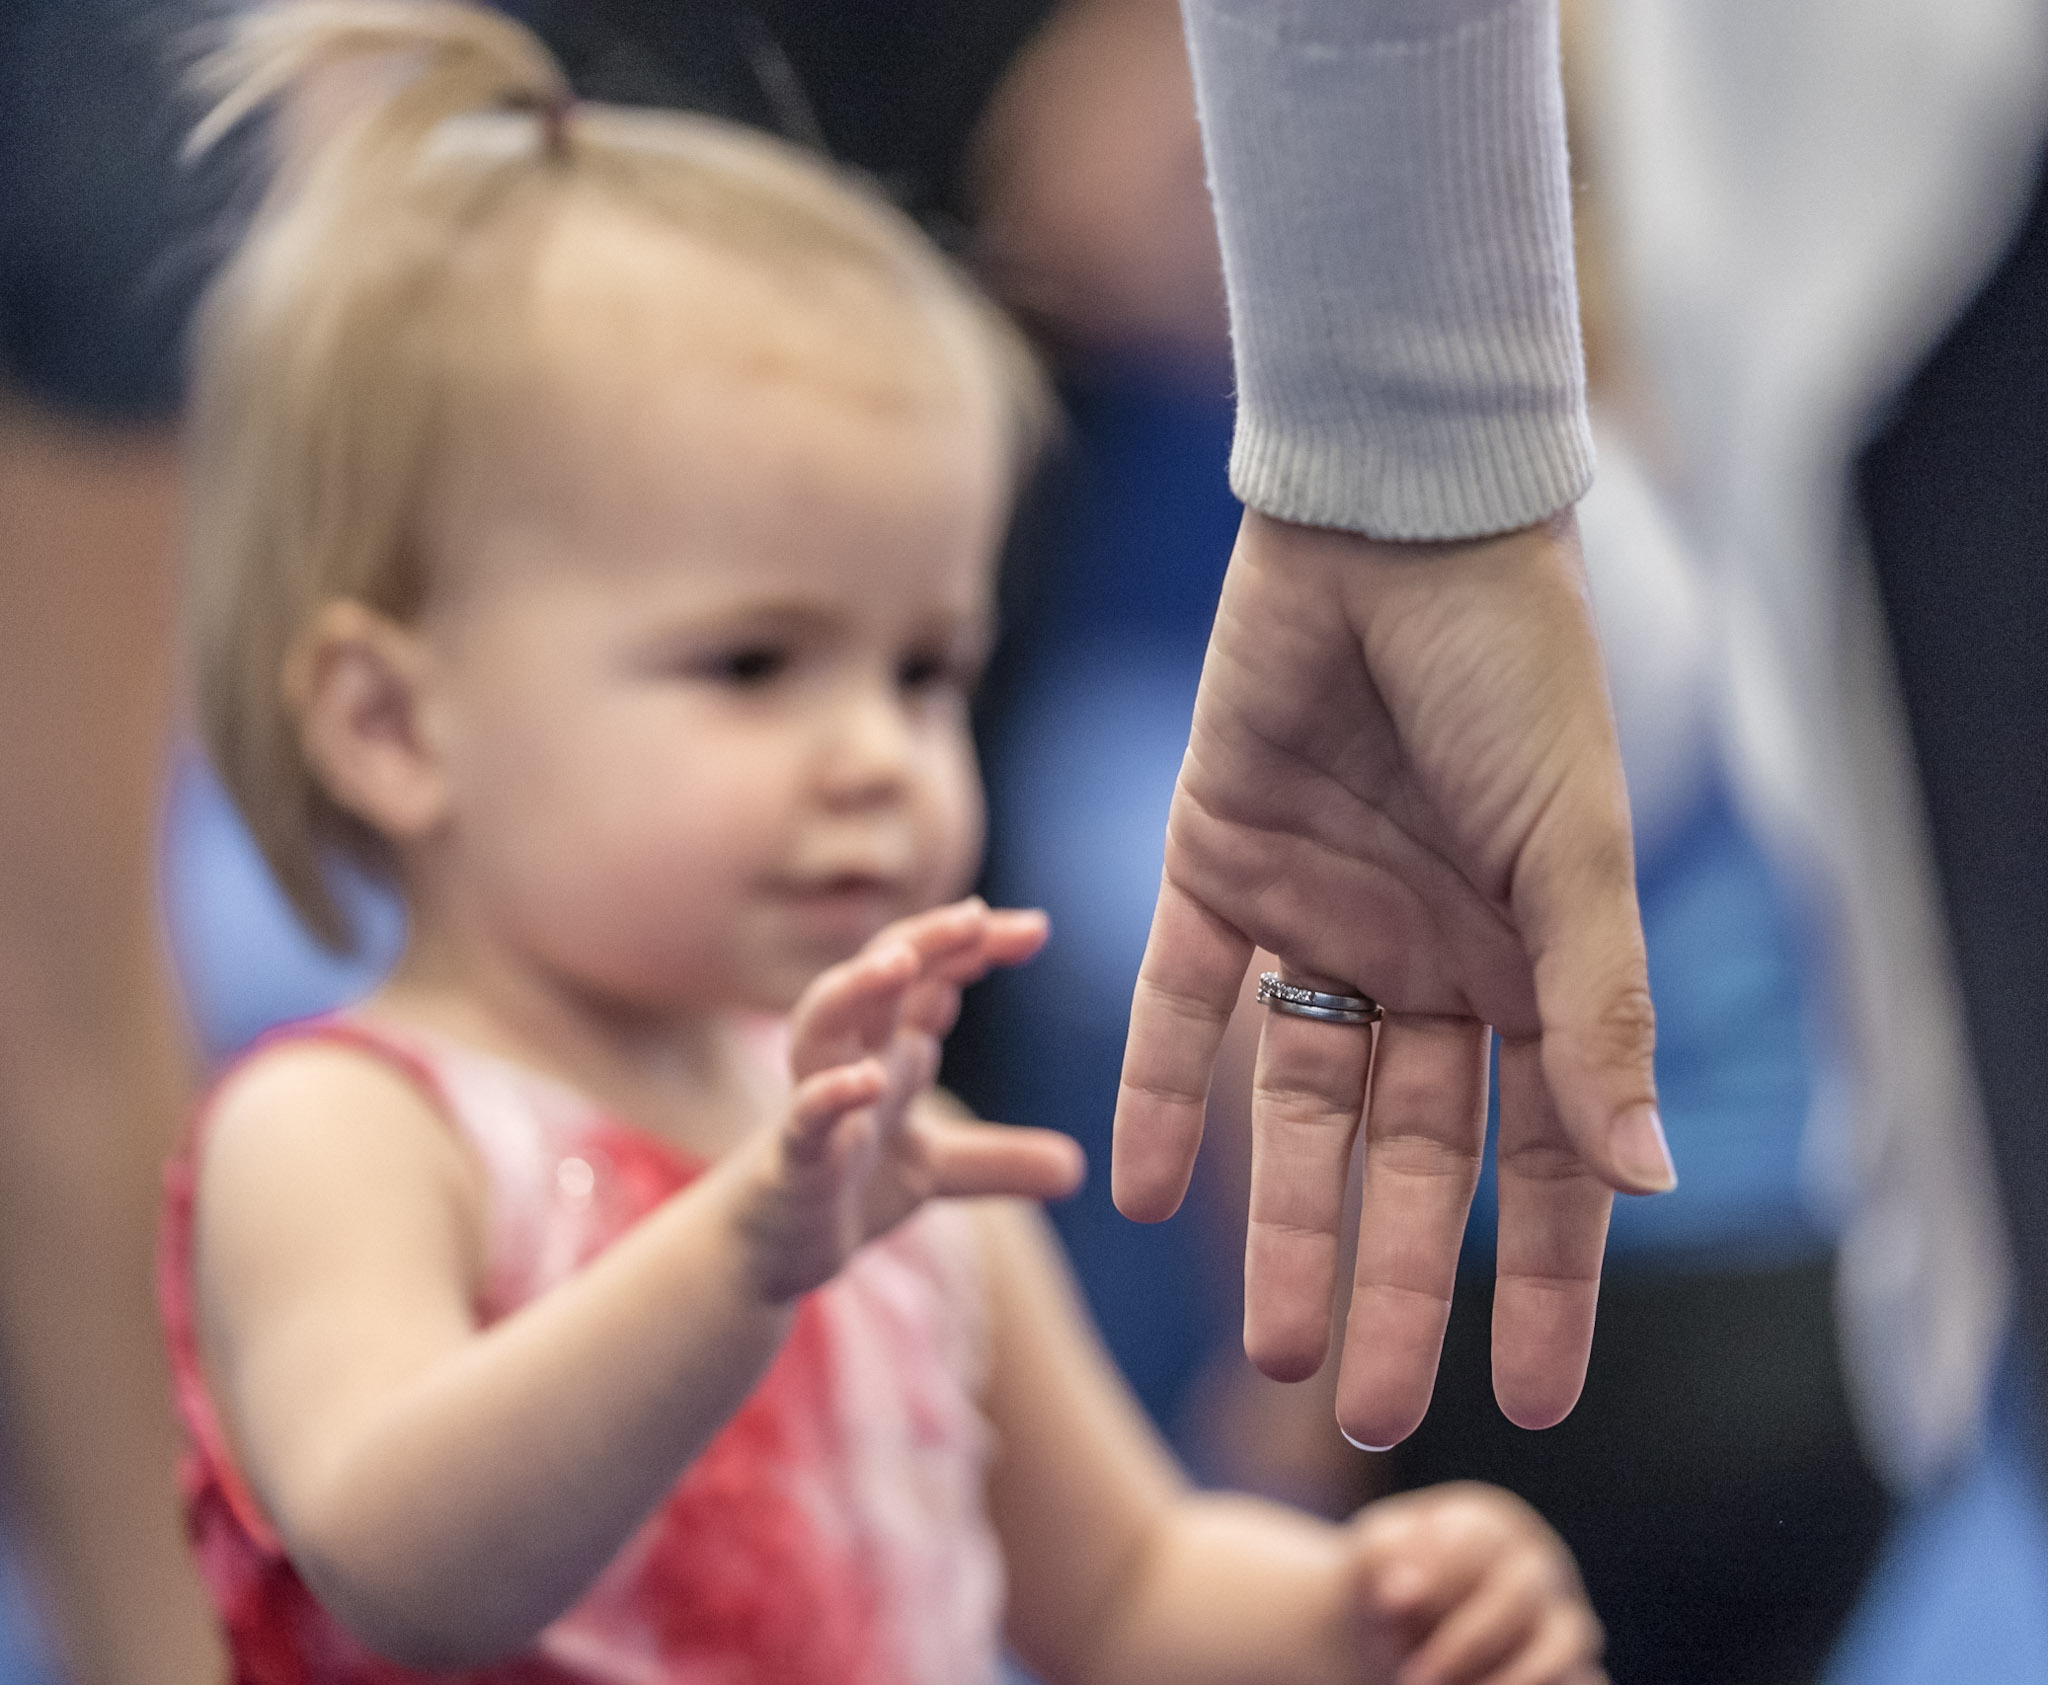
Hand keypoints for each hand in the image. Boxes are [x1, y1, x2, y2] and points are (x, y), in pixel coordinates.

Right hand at [735, 898, 1084, 1302]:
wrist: (768, 1251)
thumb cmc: (844, 1190)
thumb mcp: (936, 1172)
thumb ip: (1001, 1161)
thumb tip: (1077, 1169)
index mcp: (885, 1049)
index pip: (929, 974)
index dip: (973, 946)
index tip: (1034, 928)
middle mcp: (849, 1059)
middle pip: (878, 975)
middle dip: (923, 939)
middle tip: (976, 915)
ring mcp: (814, 1101)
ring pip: (821, 1023)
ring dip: (858, 987)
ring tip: (902, 962)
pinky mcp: (792, 1158)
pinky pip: (804, 1116)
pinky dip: (831, 1095)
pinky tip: (866, 1083)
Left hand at [1114, 510, 1669, 1446]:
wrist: (1391, 520)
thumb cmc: (1513, 673)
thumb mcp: (1573, 852)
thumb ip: (1594, 1009)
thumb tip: (1646, 1181)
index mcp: (1530, 964)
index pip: (1541, 1159)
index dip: (1539, 1280)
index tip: (1529, 1403)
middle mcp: (1425, 960)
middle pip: (1410, 1158)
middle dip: (1397, 1282)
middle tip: (1372, 1414)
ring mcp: (1319, 922)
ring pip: (1295, 1106)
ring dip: (1281, 1224)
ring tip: (1269, 1347)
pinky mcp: (1211, 870)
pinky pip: (1181, 1008)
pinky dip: (1163, 1095)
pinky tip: (1144, 1195)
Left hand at [1349, 1485, 1604, 1684]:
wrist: (1399, 1627)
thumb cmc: (1387, 1583)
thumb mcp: (1372, 1559)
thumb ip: (1381, 1562)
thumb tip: (1401, 1594)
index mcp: (1488, 1526)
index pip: (1478, 1540)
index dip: (1437, 1574)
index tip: (1387, 1608)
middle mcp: (1536, 1568)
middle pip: (1522, 1594)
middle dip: (1467, 1642)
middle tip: (1412, 1677)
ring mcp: (1564, 1619)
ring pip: (1570, 1645)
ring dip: (1517, 1677)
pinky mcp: (1576, 1669)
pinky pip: (1586, 1683)